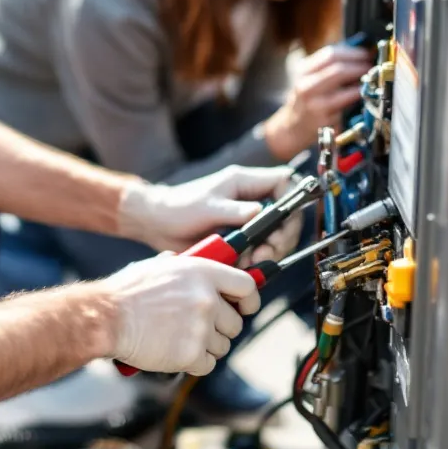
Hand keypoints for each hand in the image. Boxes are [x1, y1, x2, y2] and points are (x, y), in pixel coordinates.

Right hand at [98, 254, 259, 374]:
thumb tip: (198, 273)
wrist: (108, 318)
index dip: (249, 300)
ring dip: (207, 347)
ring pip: (222, 346)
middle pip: (236, 322)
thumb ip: (186, 269)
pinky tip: (176, 353)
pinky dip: (194, 363)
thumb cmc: (128, 292)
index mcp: (203, 273)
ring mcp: (201, 328)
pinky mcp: (191, 353)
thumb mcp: (159, 266)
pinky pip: (207, 364)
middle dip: (220, 329)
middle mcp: (207, 299)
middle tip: (199, 329)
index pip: (247, 286)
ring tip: (182, 341)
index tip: (245, 308)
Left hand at [117, 165, 293, 252]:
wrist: (157, 224)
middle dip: (281, 236)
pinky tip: (243, 267)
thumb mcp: (206, 207)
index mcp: (245, 182)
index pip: (284, 182)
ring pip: (274, 236)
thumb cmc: (178, 207)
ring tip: (251, 263)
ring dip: (268, 252)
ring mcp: (246, 220)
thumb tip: (259, 212)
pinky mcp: (240, 238)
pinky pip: (258, 249)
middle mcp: (250, 200)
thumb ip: (234, 210)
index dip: (290, 200)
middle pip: (285, 215)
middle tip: (266, 252)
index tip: (282, 223)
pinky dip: (255, 261)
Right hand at [264, 44, 372, 160]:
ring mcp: (314, 104)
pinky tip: (363, 95)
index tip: (367, 53)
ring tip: (369, 79)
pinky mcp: (324, 120)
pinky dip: (358, 99)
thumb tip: (360, 53)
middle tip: (371, 66)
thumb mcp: (310, 78)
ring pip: (344, 88)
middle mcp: (306, 86)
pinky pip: (347, 106)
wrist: (292, 127)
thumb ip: (329, 65)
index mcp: (303, 71)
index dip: (353, 52)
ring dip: (362, 82)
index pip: (330, 54)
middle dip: (360, 66)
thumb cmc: (307, 99)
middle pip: (338, 69)